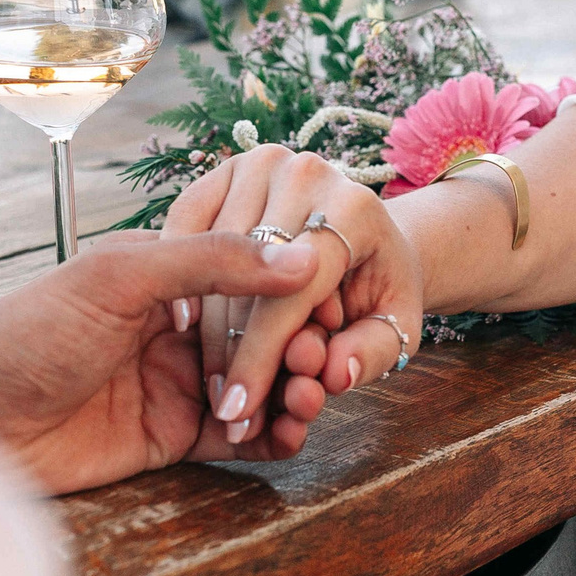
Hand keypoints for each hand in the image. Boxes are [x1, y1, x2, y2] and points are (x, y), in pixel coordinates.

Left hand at [0, 231, 333, 494]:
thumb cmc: (28, 332)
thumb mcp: (121, 277)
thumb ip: (211, 262)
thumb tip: (299, 254)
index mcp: (165, 274)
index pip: (250, 276)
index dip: (294, 293)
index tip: (327, 307)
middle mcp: (176, 327)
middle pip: (264, 334)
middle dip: (300, 347)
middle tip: (318, 362)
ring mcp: (175, 384)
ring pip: (260, 387)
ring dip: (293, 392)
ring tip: (308, 399)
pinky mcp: (170, 439)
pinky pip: (239, 437)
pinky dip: (272, 436)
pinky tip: (290, 432)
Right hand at [160, 145, 426, 423]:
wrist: (369, 236)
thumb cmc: (379, 288)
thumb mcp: (396, 325)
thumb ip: (371, 353)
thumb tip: (335, 374)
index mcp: (353, 207)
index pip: (291, 293)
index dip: (261, 359)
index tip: (240, 411)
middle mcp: (306, 173)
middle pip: (245, 277)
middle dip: (230, 353)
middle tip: (222, 410)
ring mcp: (260, 164)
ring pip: (209, 256)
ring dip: (202, 327)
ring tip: (208, 384)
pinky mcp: (225, 167)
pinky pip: (182, 222)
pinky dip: (179, 272)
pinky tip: (183, 326)